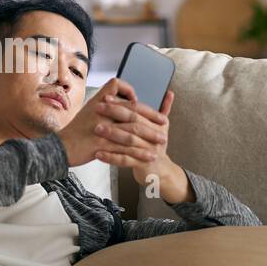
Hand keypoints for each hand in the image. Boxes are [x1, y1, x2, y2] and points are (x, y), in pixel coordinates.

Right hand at [56, 78, 159, 166]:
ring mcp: (101, 127)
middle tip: (163, 122)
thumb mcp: (88, 111)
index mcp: (97, 101)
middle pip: (132, 110)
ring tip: (161, 140)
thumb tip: (119, 103)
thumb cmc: (75, 131)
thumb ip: (104, 106)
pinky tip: (149, 155)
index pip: (117, 85)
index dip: (130, 91)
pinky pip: (125, 148)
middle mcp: (100, 111)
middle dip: (151, 116)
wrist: (60, 147)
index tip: (137, 100)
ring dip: (150, 135)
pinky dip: (140, 152)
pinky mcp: (101, 144)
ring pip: (132, 130)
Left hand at [92, 85, 193, 203]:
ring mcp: (149, 150)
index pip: (138, 109)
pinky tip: (98, 153)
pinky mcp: (142, 164)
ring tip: (96, 129)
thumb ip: (164, 109)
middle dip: (114, 114)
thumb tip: (169, 93)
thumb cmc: (154, 146)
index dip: (122, 102)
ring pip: (129, 140)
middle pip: (133, 122)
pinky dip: (111, 157)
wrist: (160, 171)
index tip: (106, 98)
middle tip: (97, 108)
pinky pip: (125, 160)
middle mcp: (155, 136)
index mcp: (158, 124)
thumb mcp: (161, 127)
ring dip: (112, 134)